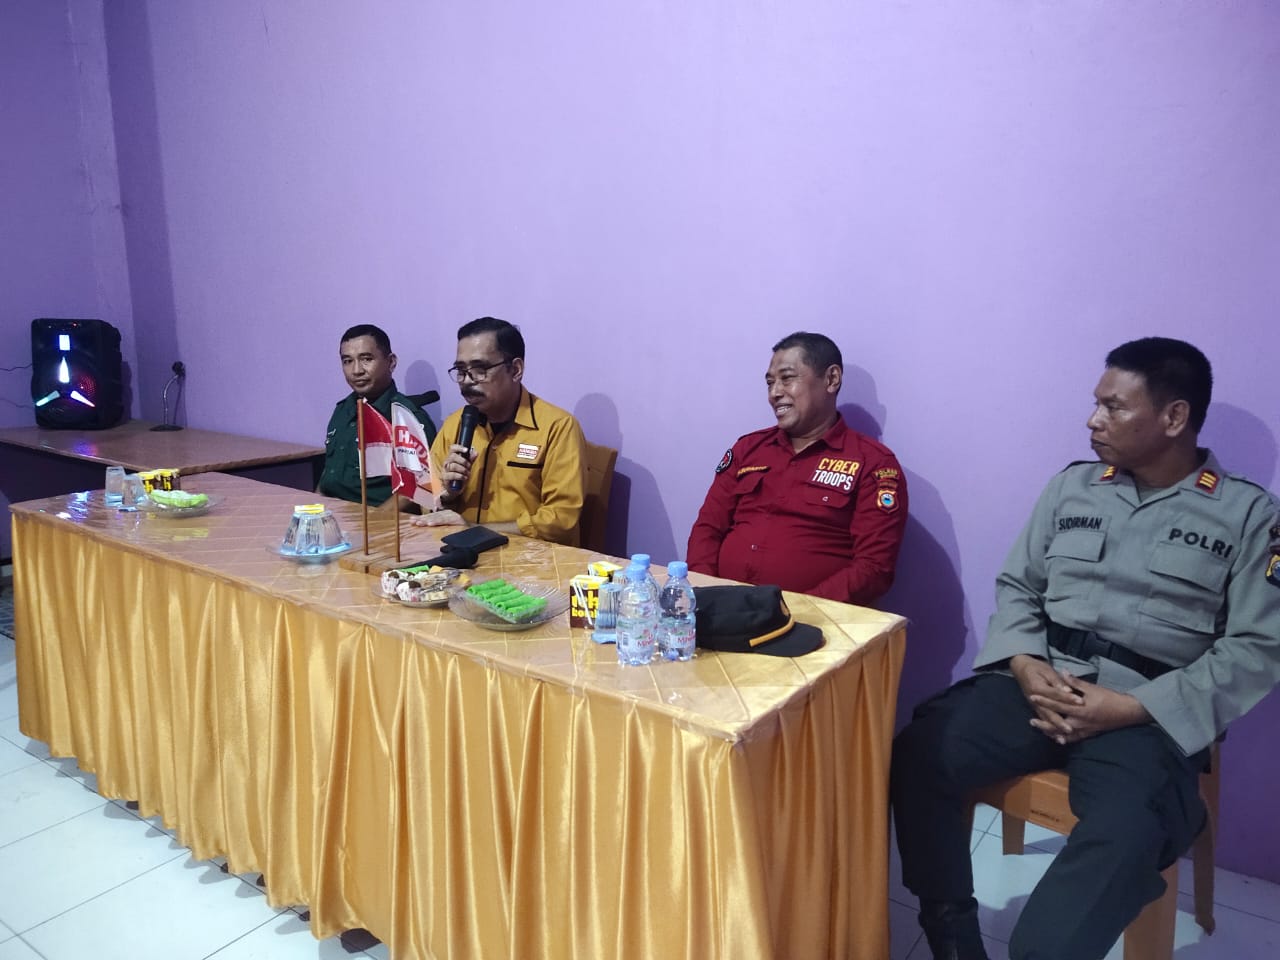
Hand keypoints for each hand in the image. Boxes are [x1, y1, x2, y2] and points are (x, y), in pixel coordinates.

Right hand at [440, 444, 474, 495]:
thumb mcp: (466, 467)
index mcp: (451, 458)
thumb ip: (470, 460)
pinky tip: (464, 477)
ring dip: (463, 470)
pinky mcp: (444, 477)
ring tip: (467, 473)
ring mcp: (444, 470)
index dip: (459, 448)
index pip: (452, 448)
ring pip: (453, 466)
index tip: (466, 450)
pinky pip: (452, 475)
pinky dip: (460, 476)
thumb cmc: (459, 476)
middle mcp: (446, 462)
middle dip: (463, 461)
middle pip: (453, 456)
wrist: (454, 489)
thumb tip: (475, 452)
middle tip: (469, 466)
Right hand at [1010, 654, 1082, 742]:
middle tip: (1070, 730)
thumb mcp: (1047, 670)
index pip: (1055, 694)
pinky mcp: (1036, 709)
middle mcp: (1034, 700)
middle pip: (1048, 712)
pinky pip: (1042, 721)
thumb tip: (1068, 690)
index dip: (1068, 698)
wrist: (1021, 669)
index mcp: (1038, 688)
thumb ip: (1058, 681)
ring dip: (1053, 730)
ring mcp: (1034, 706)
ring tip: (1062, 740)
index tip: (1081, 702)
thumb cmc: (1036, 668)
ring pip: (1044, 719)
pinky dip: (1048, 730)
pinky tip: (1054, 737)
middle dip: (1059, 722)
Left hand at [1028, 673, 1150, 744]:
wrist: (1127, 712)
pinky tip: (1057, 737)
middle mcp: (1080, 723)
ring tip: (1041, 730)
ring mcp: (1085, 731)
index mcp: (1080, 710)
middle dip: (1044, 723)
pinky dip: (1063, 738)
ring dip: (1051, 732)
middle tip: (1031, 721)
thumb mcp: (1092, 688)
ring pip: (1064, 735)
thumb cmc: (1110, 698)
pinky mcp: (1089, 735)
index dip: (1044, 700)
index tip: (1032, 696)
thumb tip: (1063, 671)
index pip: (1058, 704)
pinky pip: (1073, 739)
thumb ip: (1075, 682)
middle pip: (1057, 725)